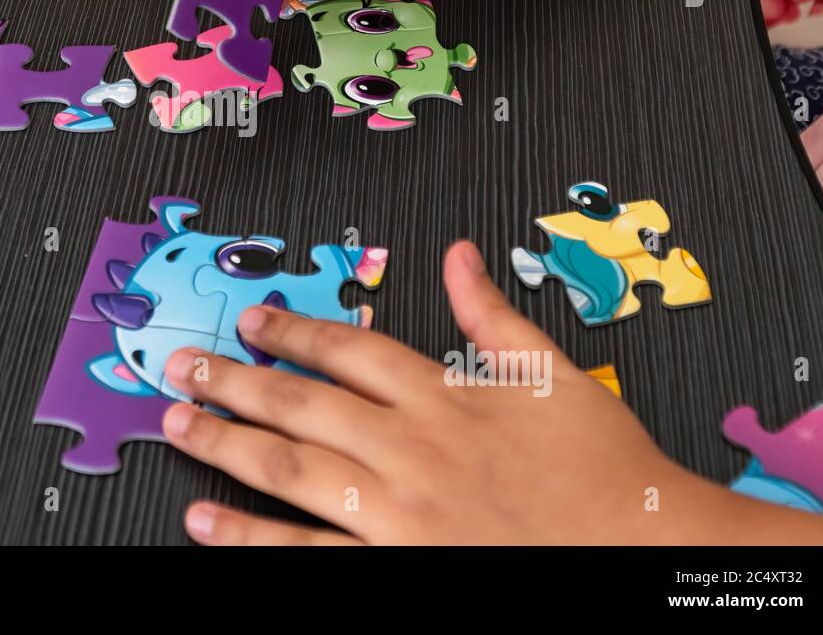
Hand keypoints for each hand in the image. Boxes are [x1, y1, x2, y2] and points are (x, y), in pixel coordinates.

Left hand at [162, 241, 822, 544]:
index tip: (252, 320)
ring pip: (289, 471)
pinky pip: (307, 552)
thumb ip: (492, 314)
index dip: (293, 332)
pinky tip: (206, 522)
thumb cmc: (605, 469)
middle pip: (301, 405)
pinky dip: (251, 537)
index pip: (348, 351)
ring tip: (177, 424)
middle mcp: (409, 450)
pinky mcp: (396, 566)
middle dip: (234, 381)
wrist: (646, 548)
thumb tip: (457, 256)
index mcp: (445, 397)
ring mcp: (396, 513)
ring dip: (225, 444)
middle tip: (183, 367)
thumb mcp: (554, 373)